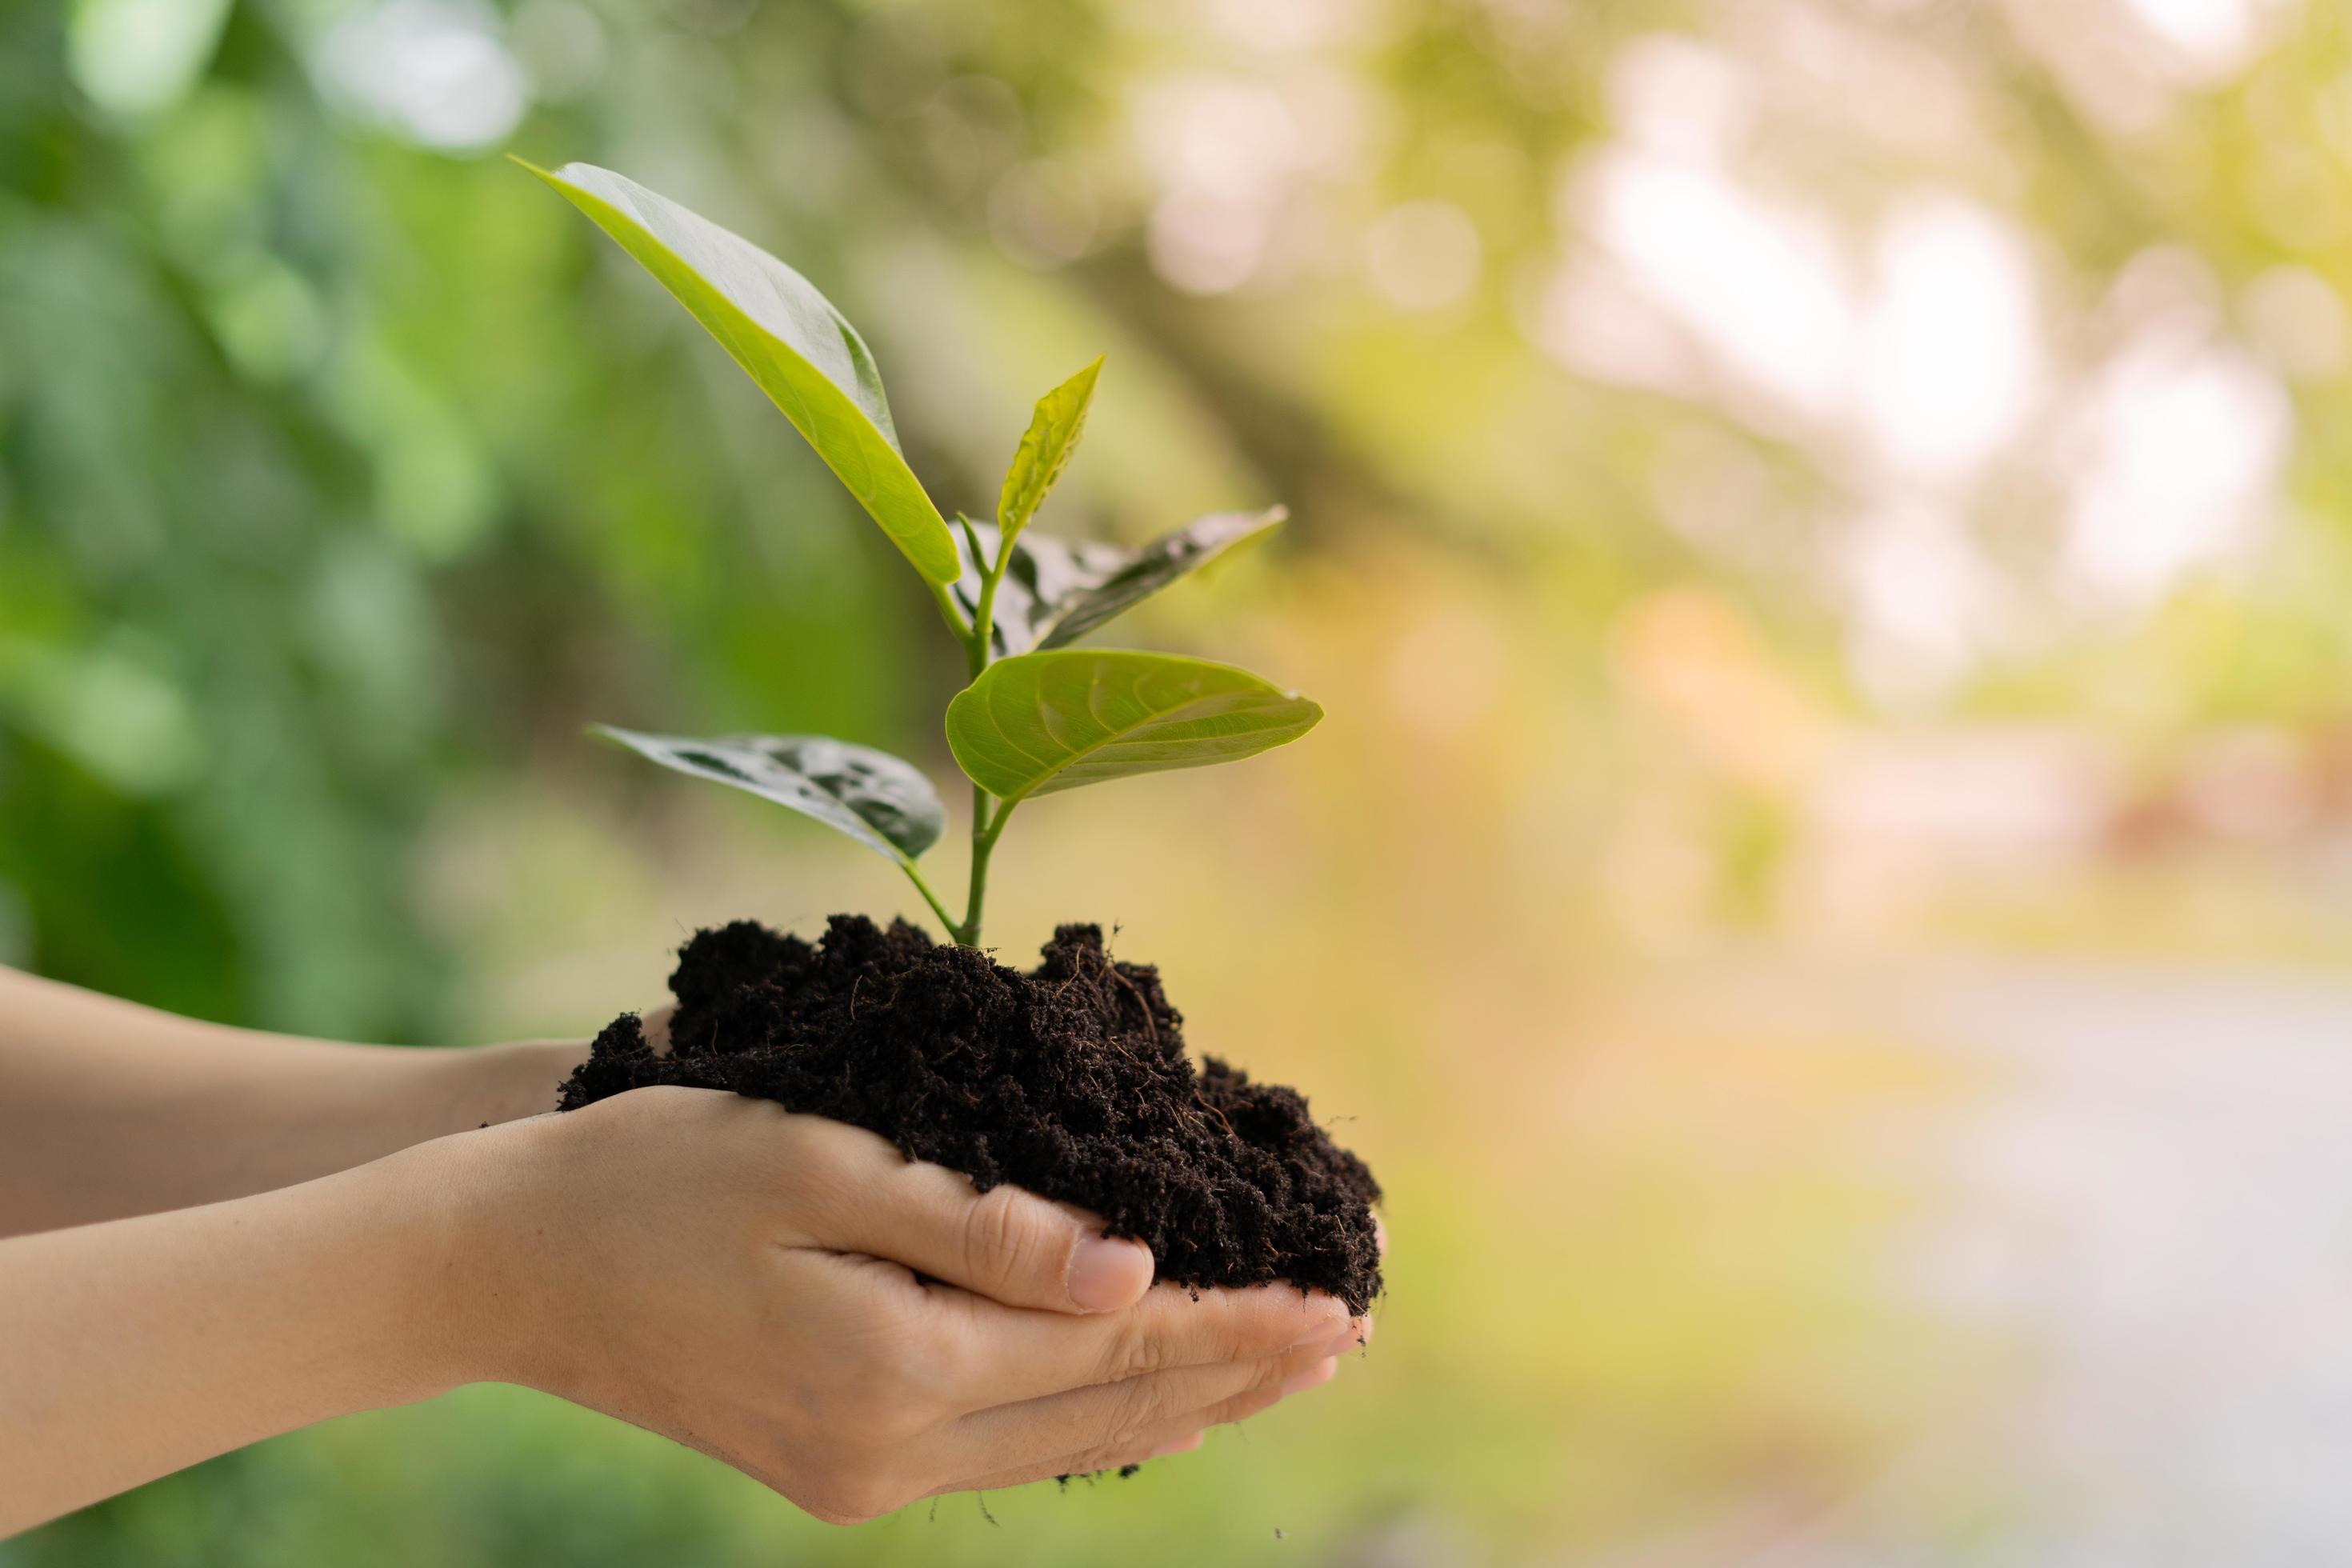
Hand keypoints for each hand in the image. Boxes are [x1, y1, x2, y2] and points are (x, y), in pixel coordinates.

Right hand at [436, 1085, 1368, 1521]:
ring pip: (1066, 1442)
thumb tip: (1134, 1271)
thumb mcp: (820, 1165)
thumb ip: (985, 1227)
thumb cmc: (653, 1175)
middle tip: (1344, 1338)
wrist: (503, 1266)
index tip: (1337, 1301)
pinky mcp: (834, 1469)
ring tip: (1277, 1370)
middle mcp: (887, 1450)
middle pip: (1108, 1408)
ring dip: (1178, 1400)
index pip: (1114, 1342)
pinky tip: (1146, 1404)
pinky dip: (1093, 1419)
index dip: (1233, 1317)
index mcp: (894, 1369)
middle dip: (1234, 1369)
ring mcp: (858, 1475)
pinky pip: (1003, 1446)